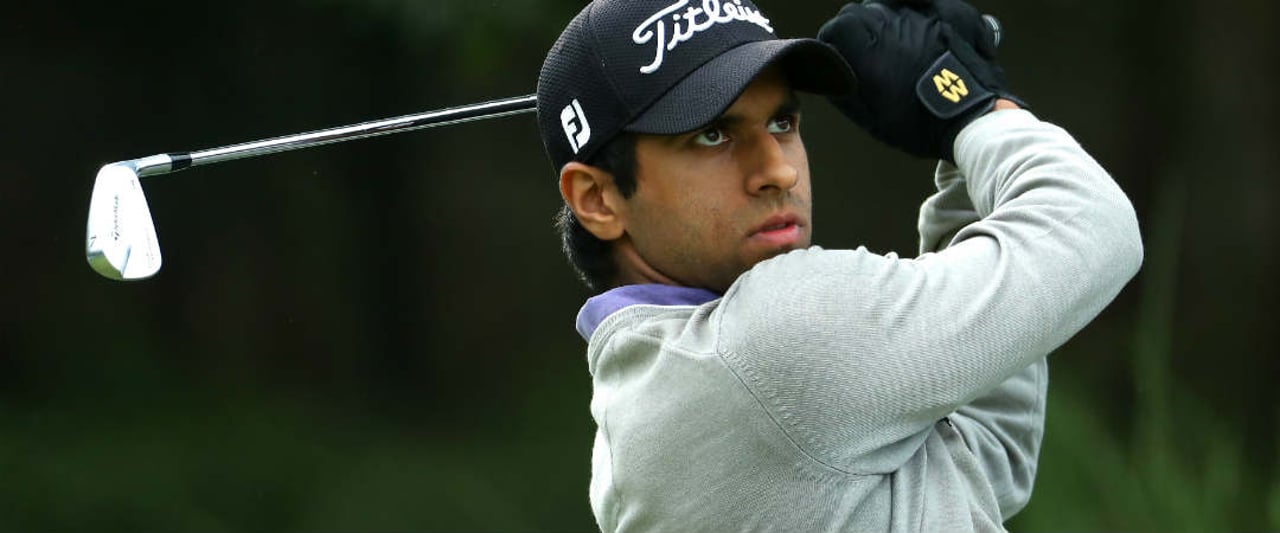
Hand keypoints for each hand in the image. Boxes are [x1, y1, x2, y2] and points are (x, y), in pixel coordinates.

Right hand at [817, 0, 1022, 160]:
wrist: (971, 120)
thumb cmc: (922, 123)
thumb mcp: (871, 117)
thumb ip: (845, 90)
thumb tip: (831, 75)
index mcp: (869, 51)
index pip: (838, 27)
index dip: (834, 40)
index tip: (837, 49)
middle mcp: (892, 26)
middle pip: (861, 11)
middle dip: (858, 28)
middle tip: (866, 49)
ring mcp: (922, 16)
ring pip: (891, 3)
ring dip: (886, 19)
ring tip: (895, 40)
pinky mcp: (950, 13)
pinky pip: (928, 1)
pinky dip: (921, 6)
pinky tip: (919, 16)